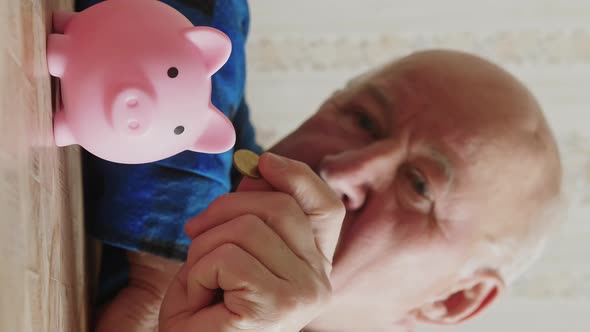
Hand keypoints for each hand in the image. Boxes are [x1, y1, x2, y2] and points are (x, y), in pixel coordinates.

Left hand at [159, 153, 344, 331]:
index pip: (325, 207)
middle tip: (194, 235)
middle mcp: (320, 279)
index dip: (297, 175)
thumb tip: (255, 170)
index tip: (262, 162)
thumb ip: (249, 215)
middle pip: (278, 206)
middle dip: (222, 211)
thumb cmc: (208, 315)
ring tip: (201, 283)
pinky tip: (201, 299)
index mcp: (313, 266)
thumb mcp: (230, 254)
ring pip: (247, 227)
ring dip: (204, 249)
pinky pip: (227, 256)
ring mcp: (303, 293)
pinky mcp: (277, 305)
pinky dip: (198, 273)